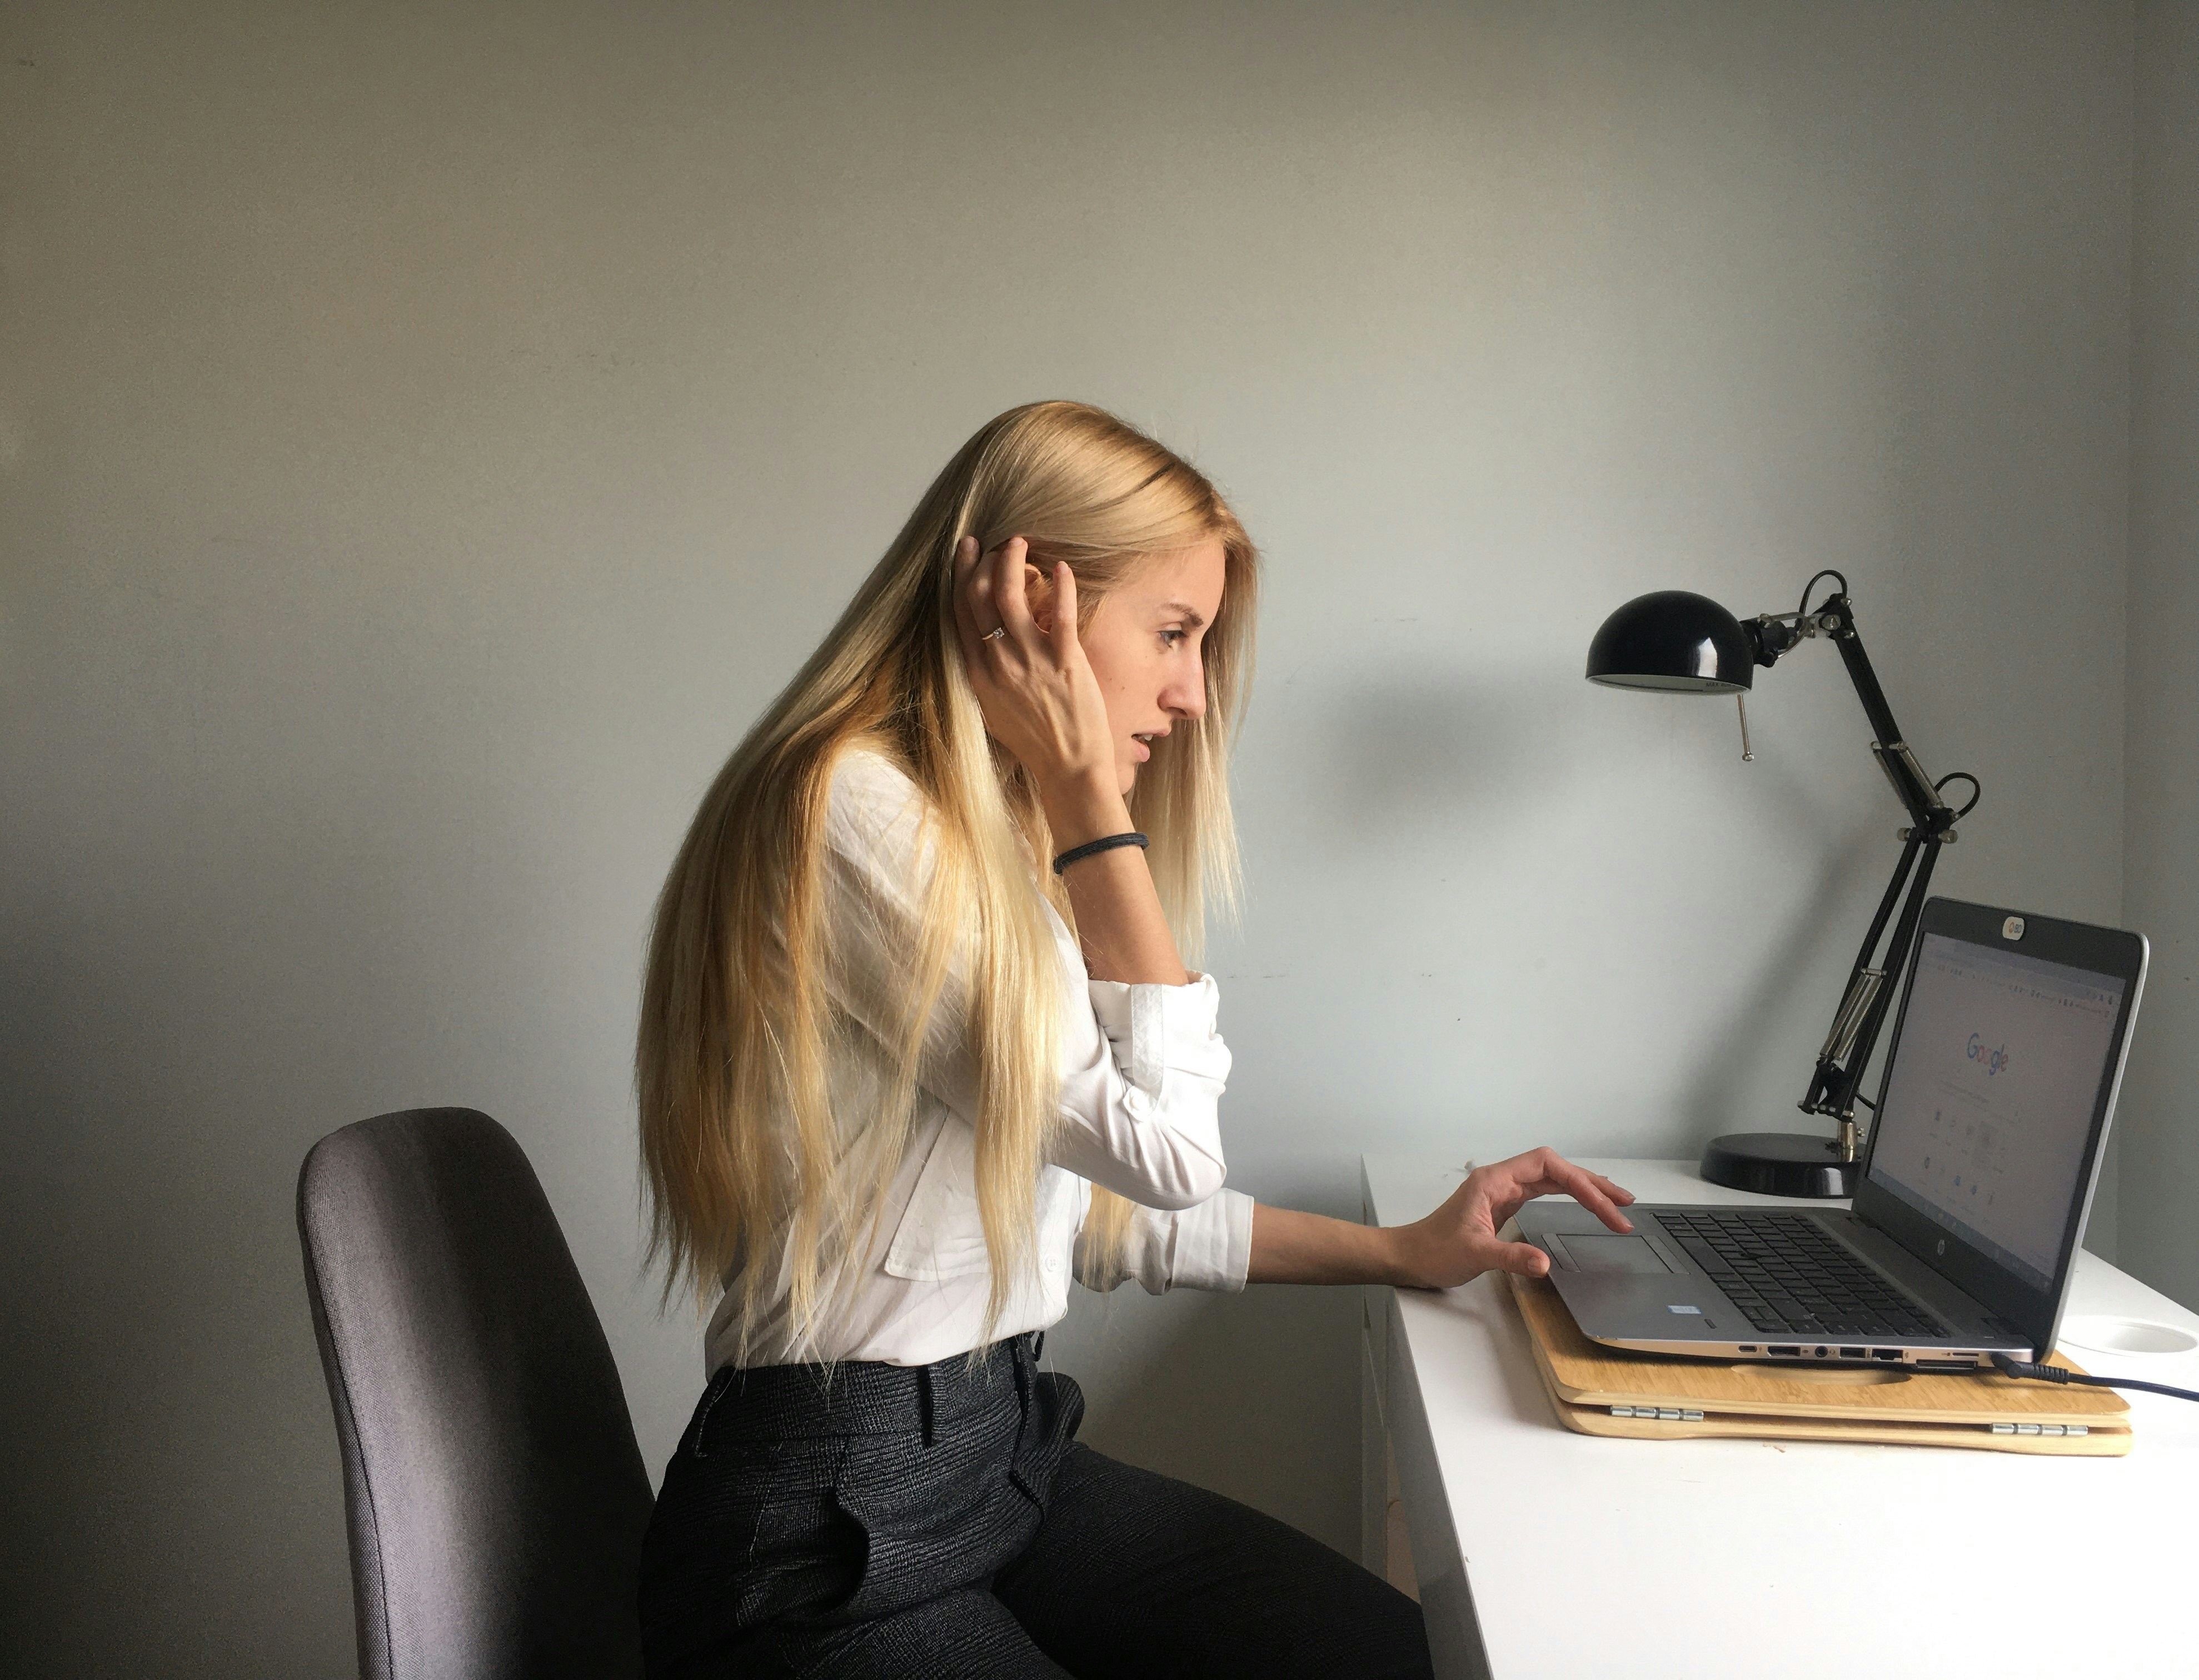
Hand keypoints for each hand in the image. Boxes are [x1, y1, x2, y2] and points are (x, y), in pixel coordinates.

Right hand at [951, 536, 1124, 834]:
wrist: (1068, 768)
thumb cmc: (1035, 742)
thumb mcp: (995, 709)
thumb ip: (988, 674)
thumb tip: (987, 643)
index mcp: (979, 674)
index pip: (961, 614)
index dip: (960, 577)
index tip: (965, 553)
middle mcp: (998, 662)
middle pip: (979, 598)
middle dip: (980, 561)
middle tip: (989, 542)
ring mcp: (1030, 660)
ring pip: (1011, 596)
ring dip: (1013, 562)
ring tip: (1020, 544)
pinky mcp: (1065, 661)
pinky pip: (1061, 612)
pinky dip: (1060, 585)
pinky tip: (1062, 567)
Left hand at [1390, 1148, 1635, 1288]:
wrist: (1408, 1257)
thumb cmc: (1432, 1251)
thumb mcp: (1473, 1255)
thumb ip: (1510, 1257)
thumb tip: (1544, 1263)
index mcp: (1493, 1181)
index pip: (1548, 1167)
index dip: (1580, 1183)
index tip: (1605, 1208)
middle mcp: (1500, 1180)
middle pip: (1555, 1170)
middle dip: (1591, 1185)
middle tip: (1624, 1203)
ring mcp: (1502, 1192)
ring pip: (1551, 1180)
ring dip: (1583, 1189)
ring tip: (1615, 1202)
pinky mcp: (1503, 1206)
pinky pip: (1543, 1192)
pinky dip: (1567, 1196)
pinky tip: (1583, 1203)